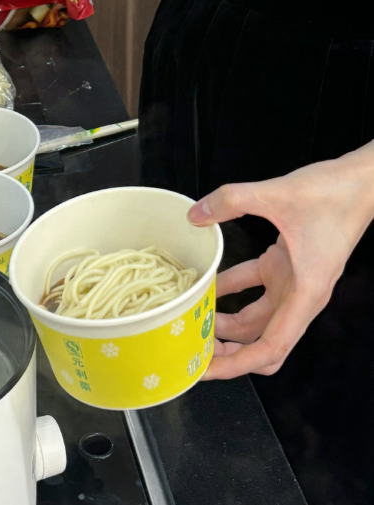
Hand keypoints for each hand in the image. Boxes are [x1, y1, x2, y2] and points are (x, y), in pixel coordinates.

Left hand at [187, 147, 373, 378]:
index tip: (207, 370)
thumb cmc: (334, 194)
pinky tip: (206, 285)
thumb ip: (232, 201)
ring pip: (256, 319)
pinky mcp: (286, 265)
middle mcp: (300, 296)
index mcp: (305, 294)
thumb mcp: (277, 194)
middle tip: (193, 349)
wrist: (361, 180)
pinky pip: (254, 288)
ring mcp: (293, 282)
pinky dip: (231, 291)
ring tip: (193, 319)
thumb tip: (194, 215)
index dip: (236, 365)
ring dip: (226, 323)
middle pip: (261, 342)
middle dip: (228, 352)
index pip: (270, 348)